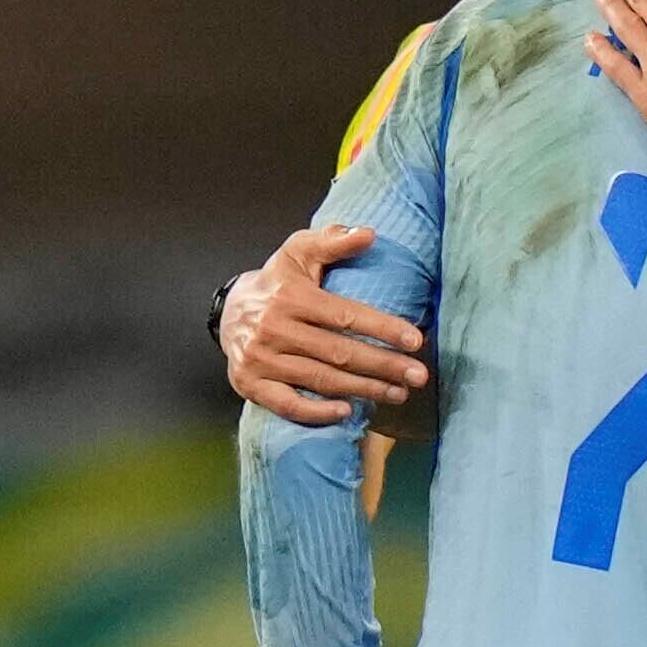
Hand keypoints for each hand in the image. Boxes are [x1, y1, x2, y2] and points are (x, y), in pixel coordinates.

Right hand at [225, 228, 429, 426]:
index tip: (415, 340)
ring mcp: (261, 359)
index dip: (383, 328)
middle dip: (384, 365)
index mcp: (290, 297)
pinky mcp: (250, 384)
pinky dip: (317, 412)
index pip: (345, 315)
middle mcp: (274, 329)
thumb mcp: (300, 253)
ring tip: (399, 393)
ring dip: (364, 390)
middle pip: (339, 353)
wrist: (227, 312)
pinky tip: (347, 412)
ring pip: (321, 380)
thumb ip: (333, 242)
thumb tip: (369, 235)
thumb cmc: (277, 283)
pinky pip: (287, 404)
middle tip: (419, 375)